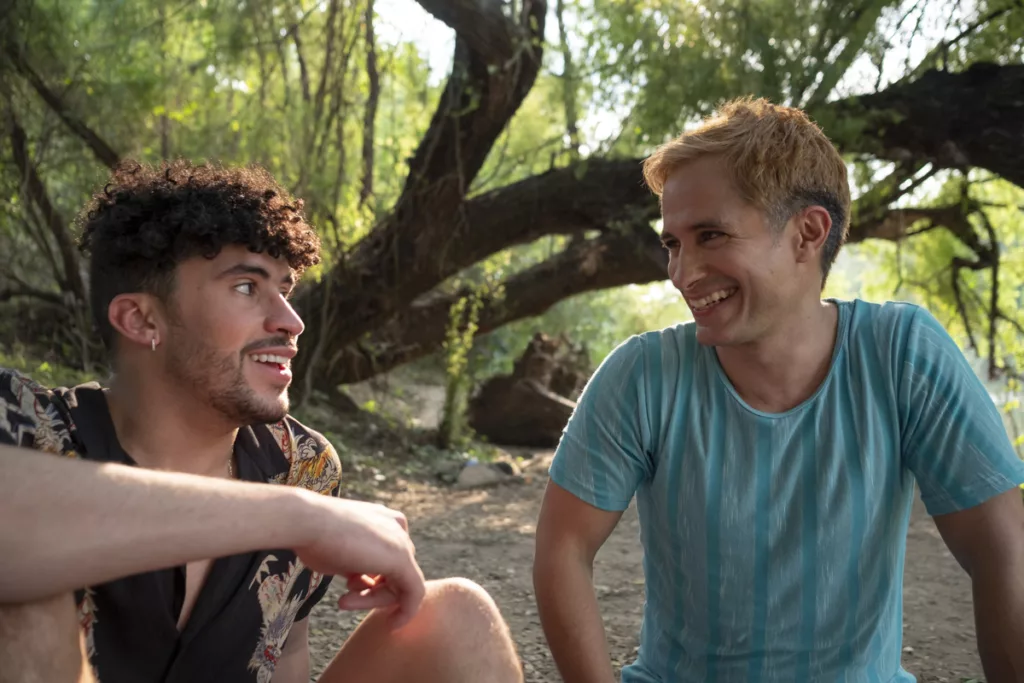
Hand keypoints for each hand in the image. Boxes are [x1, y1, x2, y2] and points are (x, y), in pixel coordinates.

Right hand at [293, 493, 424, 629]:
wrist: (306, 522)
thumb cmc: (314, 537)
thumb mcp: (340, 554)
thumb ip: (357, 565)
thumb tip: (362, 580)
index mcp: (384, 521)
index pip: (385, 560)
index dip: (371, 582)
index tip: (349, 593)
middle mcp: (397, 528)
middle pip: (393, 572)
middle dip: (371, 592)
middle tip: (344, 601)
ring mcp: (402, 542)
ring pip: (400, 583)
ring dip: (373, 601)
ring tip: (344, 602)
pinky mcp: (403, 559)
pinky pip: (414, 592)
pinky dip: (406, 611)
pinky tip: (392, 625)